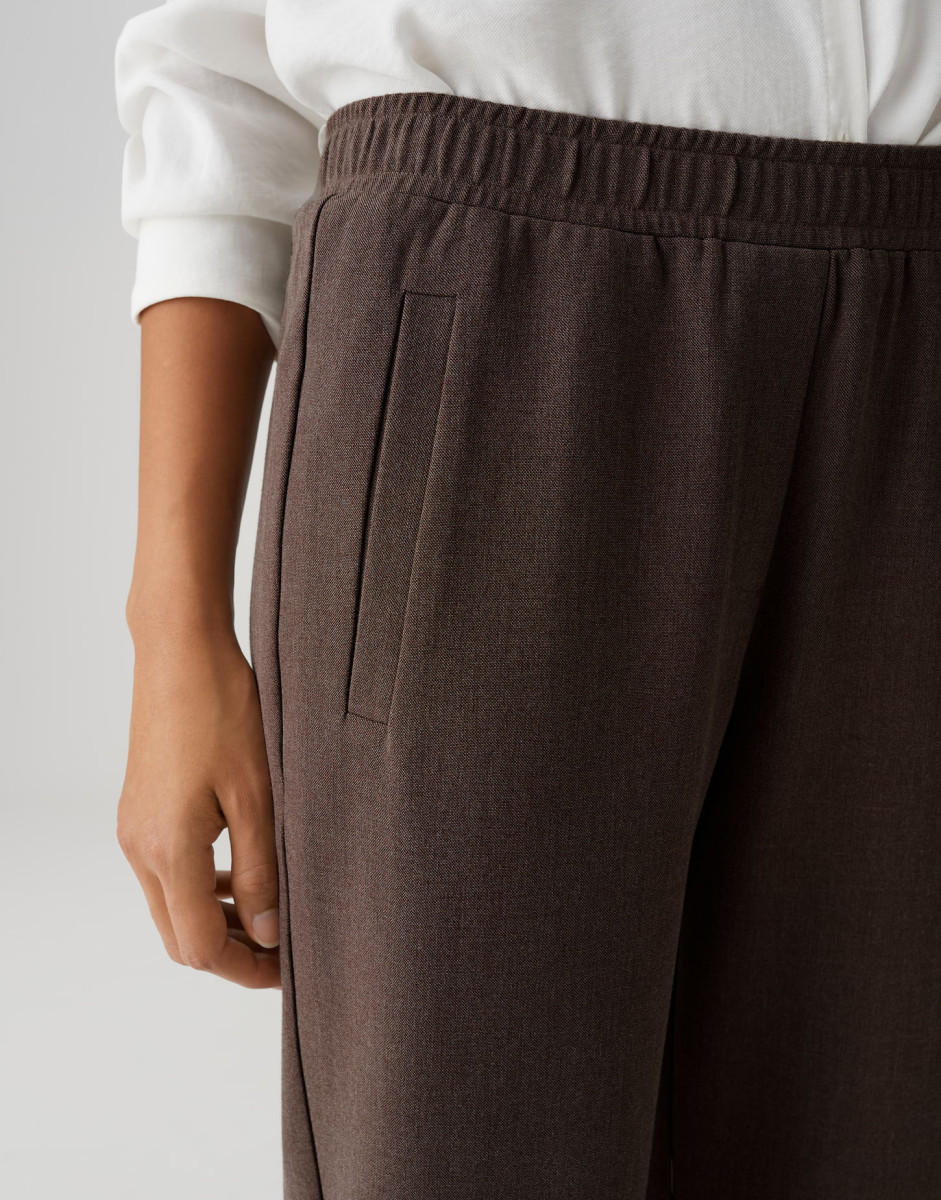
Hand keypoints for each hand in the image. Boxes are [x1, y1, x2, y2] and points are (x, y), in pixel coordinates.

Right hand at [117, 623, 280, 988]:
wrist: (179, 650)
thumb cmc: (223, 709)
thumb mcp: (259, 795)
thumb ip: (263, 871)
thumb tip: (268, 933)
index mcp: (169, 850)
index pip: (199, 946)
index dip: (245, 968)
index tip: (286, 970)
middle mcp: (141, 846)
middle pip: (179, 935)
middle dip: (231, 951)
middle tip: (283, 948)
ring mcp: (135, 827)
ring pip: (172, 904)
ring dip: (218, 918)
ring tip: (272, 912)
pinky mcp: (140, 809)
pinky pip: (167, 870)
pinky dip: (203, 885)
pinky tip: (243, 871)